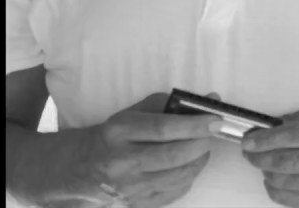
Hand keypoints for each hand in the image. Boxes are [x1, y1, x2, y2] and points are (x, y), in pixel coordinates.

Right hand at [76, 92, 218, 206]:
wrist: (83, 167)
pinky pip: (174, 192)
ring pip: (178, 176)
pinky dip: (188, 177)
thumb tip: (209, 100)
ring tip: (201, 149)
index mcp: (120, 133)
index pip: (163, 129)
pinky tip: (187, 166)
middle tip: (213, 134)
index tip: (216, 121)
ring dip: (199, 160)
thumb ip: (170, 105)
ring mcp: (129, 187)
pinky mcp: (136, 203)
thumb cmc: (114, 135)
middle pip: (174, 155)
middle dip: (201, 143)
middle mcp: (122, 162)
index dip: (194, 125)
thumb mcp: (133, 112)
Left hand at [240, 105, 298, 207]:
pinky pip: (289, 199)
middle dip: (260, 157)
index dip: (268, 139)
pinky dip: (273, 188)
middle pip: (288, 161)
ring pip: (285, 181)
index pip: (297, 136)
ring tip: (262, 163)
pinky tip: (271, 178)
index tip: (249, 140)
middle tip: (248, 152)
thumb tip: (271, 126)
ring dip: (265, 171)